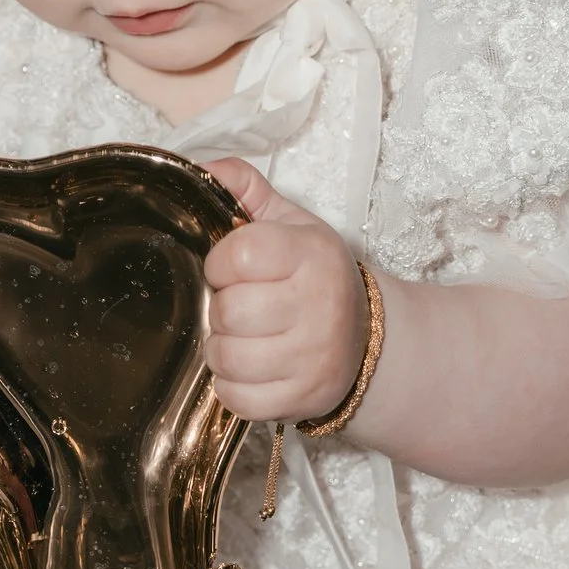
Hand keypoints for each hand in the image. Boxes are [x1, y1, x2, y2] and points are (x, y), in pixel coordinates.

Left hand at [201, 159, 368, 426]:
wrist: (369, 339)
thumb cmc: (316, 277)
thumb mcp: (292, 224)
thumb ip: (245, 190)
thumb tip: (200, 169)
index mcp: (312, 255)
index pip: (239, 254)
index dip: (221, 263)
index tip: (230, 268)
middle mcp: (318, 306)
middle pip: (228, 311)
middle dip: (222, 308)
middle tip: (241, 305)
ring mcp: (312, 358)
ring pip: (226, 357)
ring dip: (223, 348)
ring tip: (244, 336)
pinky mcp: (302, 399)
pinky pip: (236, 398)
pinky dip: (232, 385)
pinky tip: (250, 367)